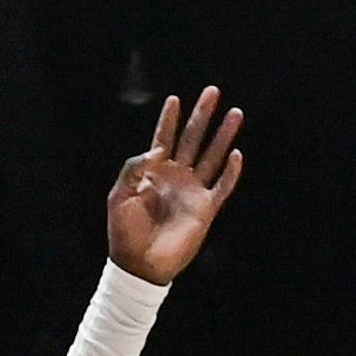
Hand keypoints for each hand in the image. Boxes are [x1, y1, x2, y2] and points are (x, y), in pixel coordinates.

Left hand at [104, 87, 243, 284]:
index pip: (163, 138)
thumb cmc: (124, 231)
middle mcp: (177, 176)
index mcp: (153, 172)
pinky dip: (231, 172)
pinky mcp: (205, 208)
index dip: (169, 119)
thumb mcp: (118, 195)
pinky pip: (222, 186)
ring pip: (212, 156)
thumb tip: (157, 151)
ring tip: (235, 114)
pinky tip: (237, 155)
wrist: (139, 264)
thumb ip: (134, 168)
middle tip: (212, 92)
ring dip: (224, 136)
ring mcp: (192, 191)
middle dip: (202, 116)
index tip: (175, 99)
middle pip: (193, 139)